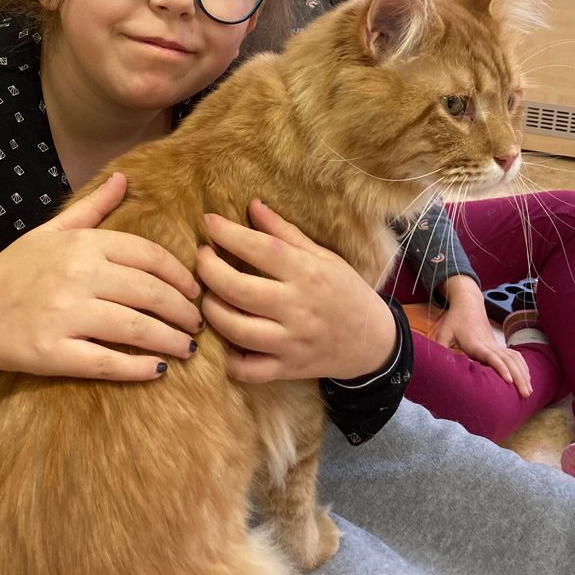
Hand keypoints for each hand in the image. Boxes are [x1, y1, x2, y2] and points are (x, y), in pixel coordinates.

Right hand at [0, 172, 201, 383]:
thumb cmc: (15, 271)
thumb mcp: (50, 232)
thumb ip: (92, 208)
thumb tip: (124, 178)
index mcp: (81, 245)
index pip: (148, 255)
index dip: (180, 275)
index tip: (194, 291)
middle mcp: (76, 276)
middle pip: (150, 293)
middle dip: (183, 311)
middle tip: (198, 323)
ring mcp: (64, 315)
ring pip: (137, 328)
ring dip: (171, 340)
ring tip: (188, 348)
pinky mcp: (53, 353)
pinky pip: (108, 362)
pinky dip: (139, 368)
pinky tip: (159, 370)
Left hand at [197, 199, 396, 383]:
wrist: (372, 341)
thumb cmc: (345, 291)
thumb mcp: (322, 256)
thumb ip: (284, 233)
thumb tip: (252, 205)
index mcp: (307, 273)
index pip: (259, 248)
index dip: (227, 233)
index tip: (208, 221)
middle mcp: (296, 307)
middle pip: (238, 289)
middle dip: (209, 270)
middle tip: (201, 258)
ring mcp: (290, 342)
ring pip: (235, 329)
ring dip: (211, 310)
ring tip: (208, 295)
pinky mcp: (287, 369)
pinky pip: (248, 369)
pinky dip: (229, 359)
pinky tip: (225, 340)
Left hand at [434, 275, 531, 396]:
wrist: (468, 304)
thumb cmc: (454, 321)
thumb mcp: (443, 332)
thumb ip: (440, 348)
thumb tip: (436, 365)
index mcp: (476, 343)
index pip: (491, 357)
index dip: (500, 368)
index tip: (509, 381)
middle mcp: (489, 345)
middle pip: (508, 361)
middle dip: (518, 377)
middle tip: (525, 394)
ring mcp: (495, 345)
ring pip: (514, 359)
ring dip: (523, 374)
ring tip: (529, 391)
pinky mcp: (497, 346)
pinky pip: (514, 356)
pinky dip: (522, 366)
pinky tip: (527, 377)